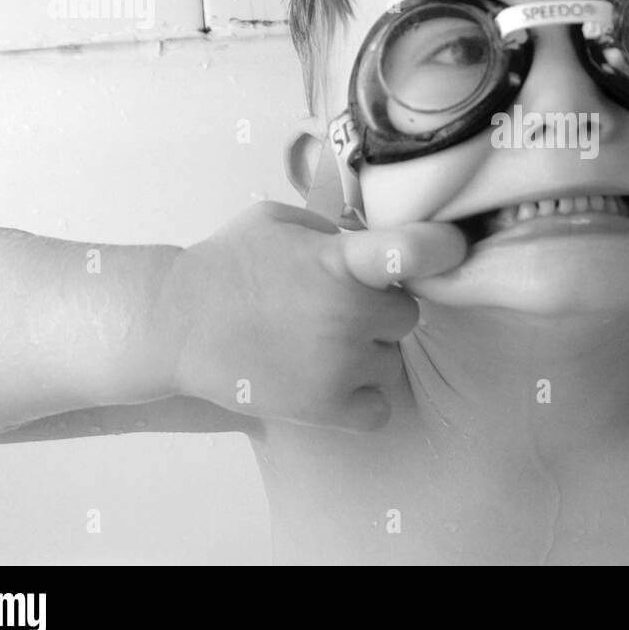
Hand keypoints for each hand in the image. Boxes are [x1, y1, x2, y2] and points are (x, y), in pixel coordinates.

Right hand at [160, 201, 465, 429]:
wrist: (175, 322)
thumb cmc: (227, 264)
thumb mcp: (281, 222)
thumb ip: (335, 230)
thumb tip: (375, 238)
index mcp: (341, 259)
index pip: (419, 250)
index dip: (445, 249)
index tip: (453, 251)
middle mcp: (349, 310)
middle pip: (407, 313)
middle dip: (379, 312)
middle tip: (335, 311)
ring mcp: (340, 361)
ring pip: (391, 360)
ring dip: (366, 355)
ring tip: (317, 346)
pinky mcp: (326, 406)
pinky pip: (378, 407)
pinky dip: (361, 400)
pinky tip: (330, 381)